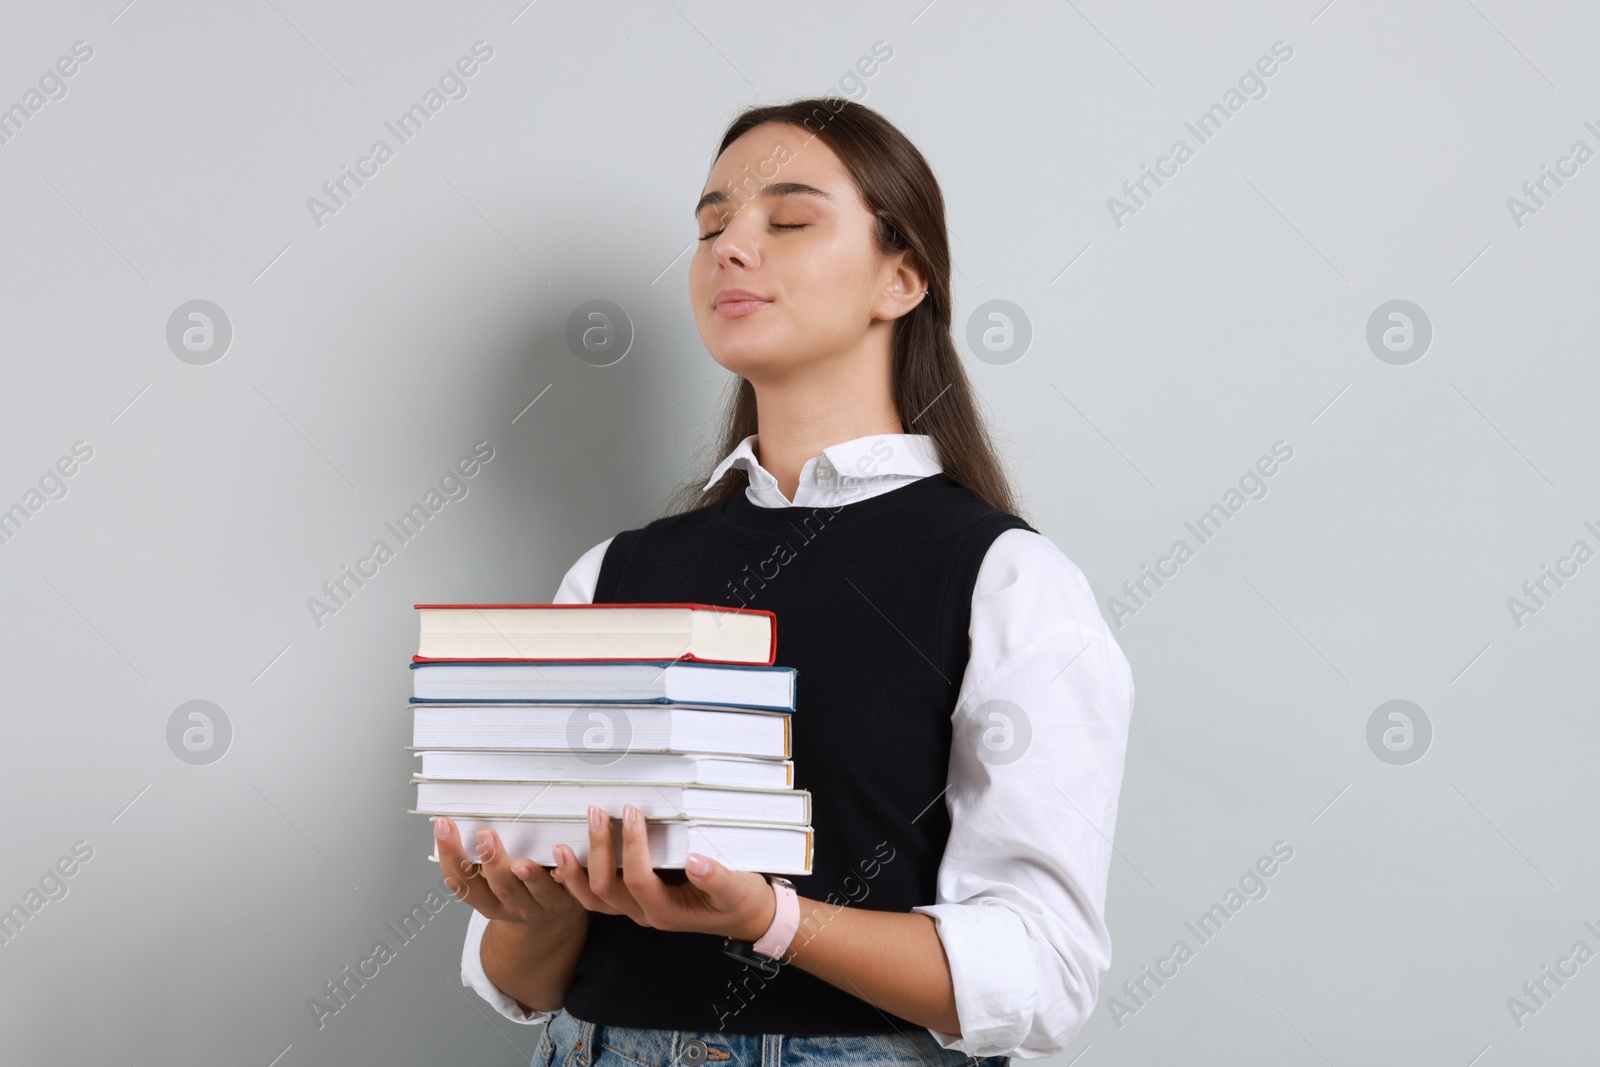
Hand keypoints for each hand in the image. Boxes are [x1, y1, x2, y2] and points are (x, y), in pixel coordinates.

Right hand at [433, 816, 584, 927]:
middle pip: (500, 887)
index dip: (450, 856)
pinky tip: (562, 856)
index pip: (462, 881)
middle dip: (491, 861)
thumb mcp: (491, 880)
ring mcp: (543, 905)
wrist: (551, 919)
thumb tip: (459, 818)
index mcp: (487, 901)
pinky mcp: (570, 899)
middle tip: (485, 834)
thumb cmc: (517, 888)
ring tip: (521, 861)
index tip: (444, 825)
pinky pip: (569, 888)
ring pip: (536, 891)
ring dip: (528, 875)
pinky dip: (565, 873)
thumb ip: (479, 858)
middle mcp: (513, 906)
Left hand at [551, 804, 775, 940]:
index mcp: (667, 912)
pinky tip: (563, 863)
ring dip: (575, 873)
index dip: (632, 846)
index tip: (632, 812)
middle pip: (607, 889)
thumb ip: (717, 879)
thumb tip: (696, 861)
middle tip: (594, 813)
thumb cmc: (740, 901)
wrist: (744, 917)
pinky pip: (598, 896)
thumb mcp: (737, 891)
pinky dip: (577, 881)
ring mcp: (636, 910)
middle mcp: (645, 914)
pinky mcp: (634, 901)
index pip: (639, 879)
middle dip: (597, 850)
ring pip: (594, 900)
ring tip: (560, 846)